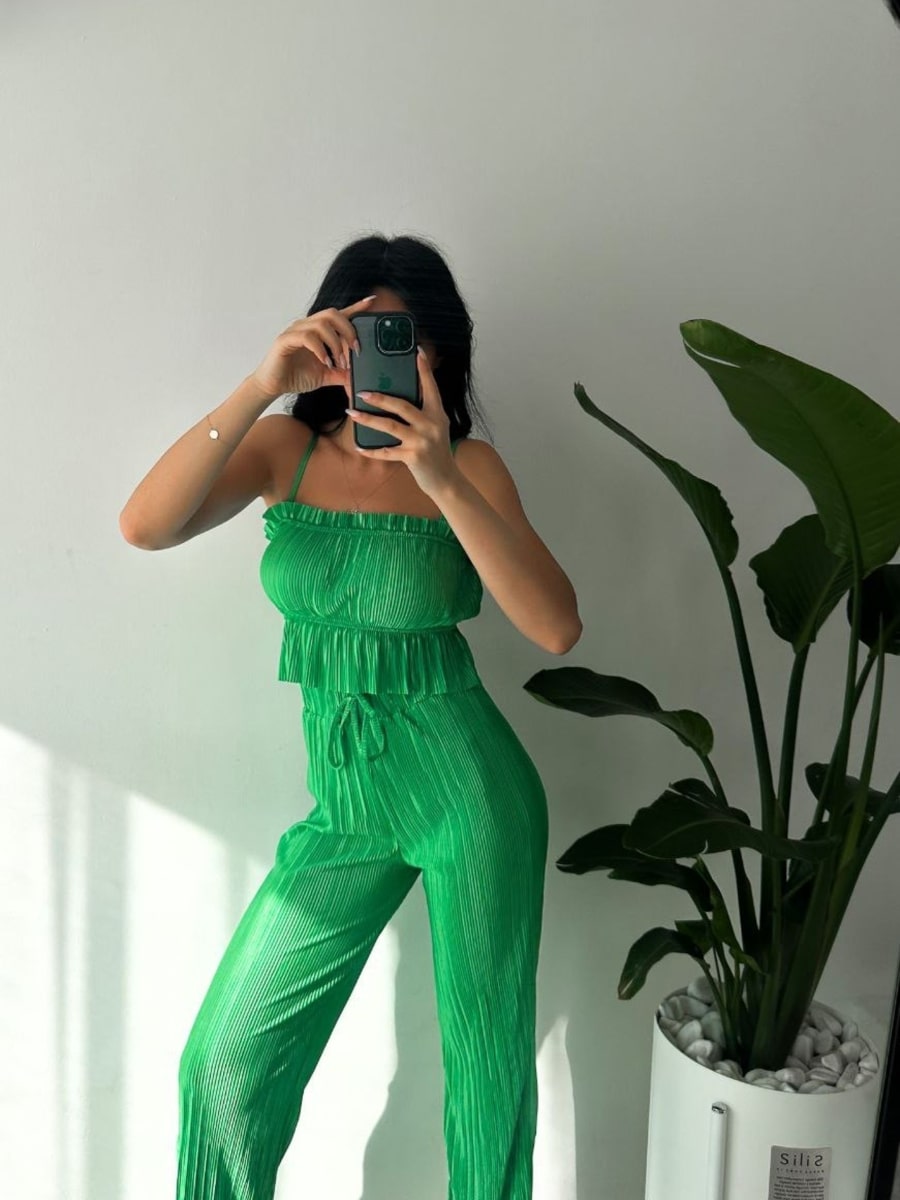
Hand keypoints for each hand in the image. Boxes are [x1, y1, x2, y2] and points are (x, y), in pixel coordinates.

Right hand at [249, 296, 375, 397]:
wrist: (273, 385)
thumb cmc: (296, 376)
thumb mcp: (326, 375)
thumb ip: (342, 373)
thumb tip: (360, 375)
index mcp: (318, 331)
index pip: (339, 315)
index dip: (355, 307)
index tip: (371, 302)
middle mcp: (307, 326)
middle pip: (333, 314)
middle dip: (348, 330)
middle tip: (356, 350)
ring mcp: (296, 331)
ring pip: (321, 324)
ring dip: (336, 343)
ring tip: (340, 361)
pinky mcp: (285, 340)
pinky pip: (307, 337)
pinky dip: (320, 349)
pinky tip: (325, 362)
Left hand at [347, 346, 456, 498]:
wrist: (445, 480)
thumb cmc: (437, 451)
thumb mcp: (436, 427)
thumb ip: (423, 413)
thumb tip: (399, 398)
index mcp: (437, 413)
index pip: (431, 387)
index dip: (424, 369)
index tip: (417, 351)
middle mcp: (431, 424)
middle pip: (402, 405)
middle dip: (380, 398)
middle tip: (362, 392)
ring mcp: (421, 441)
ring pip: (390, 426)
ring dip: (368, 419)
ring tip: (352, 413)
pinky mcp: (413, 457)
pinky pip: (386, 452)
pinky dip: (371, 450)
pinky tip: (359, 447)